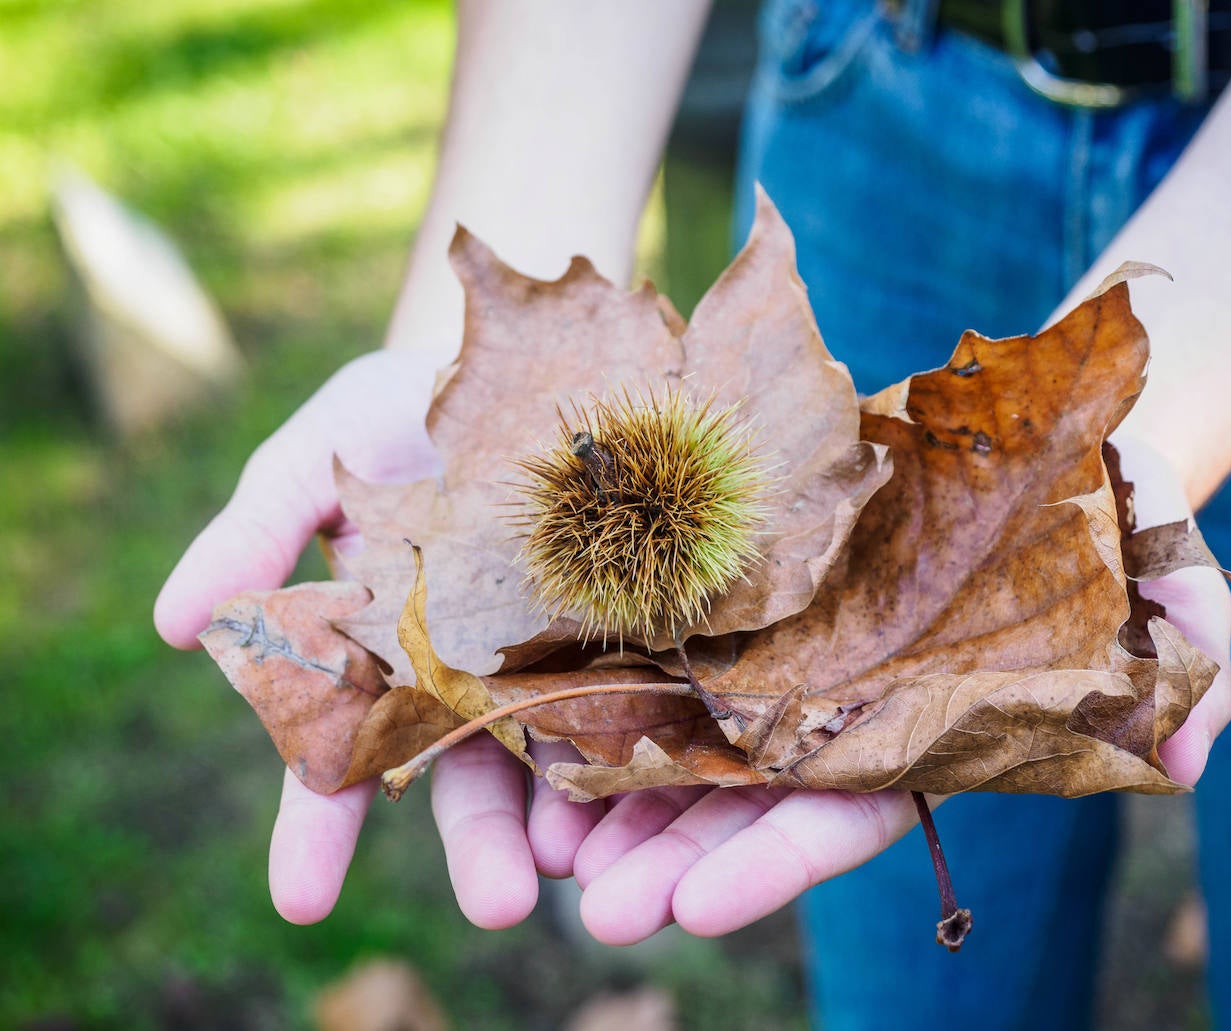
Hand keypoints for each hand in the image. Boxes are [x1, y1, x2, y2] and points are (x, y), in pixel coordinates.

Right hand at [154, 350, 601, 927]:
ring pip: (557, 753)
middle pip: (467, 778)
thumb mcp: (314, 456)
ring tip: (591, 864)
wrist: (516, 351)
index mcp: (382, 655)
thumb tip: (170, 625)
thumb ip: (252, 534)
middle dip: (479, 846)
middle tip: (503, 904)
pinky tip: (656, 776)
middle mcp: (468, 673)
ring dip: (570, 815)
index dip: (317, 833)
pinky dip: (637, 733)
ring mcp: (552, 652)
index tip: (303, 904)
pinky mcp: (626, 620)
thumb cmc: (397, 409)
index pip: (339, 761)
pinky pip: (634, 683)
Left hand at [565, 433, 1230, 945]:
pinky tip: (545, 724)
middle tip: (596, 908)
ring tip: (548, 851)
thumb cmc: (1110, 511)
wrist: (1039, 431)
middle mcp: (846, 697)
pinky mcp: (748, 579)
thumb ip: (1184, 673)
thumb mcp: (1168, 578)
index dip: (777, 862)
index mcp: (924, 723)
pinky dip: (615, 684)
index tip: (697, 907)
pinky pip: (669, 636)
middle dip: (675, 853)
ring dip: (624, 796)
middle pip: (748, 793)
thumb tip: (1189, 760)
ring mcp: (790, 642)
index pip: (848, 810)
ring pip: (696, 730)